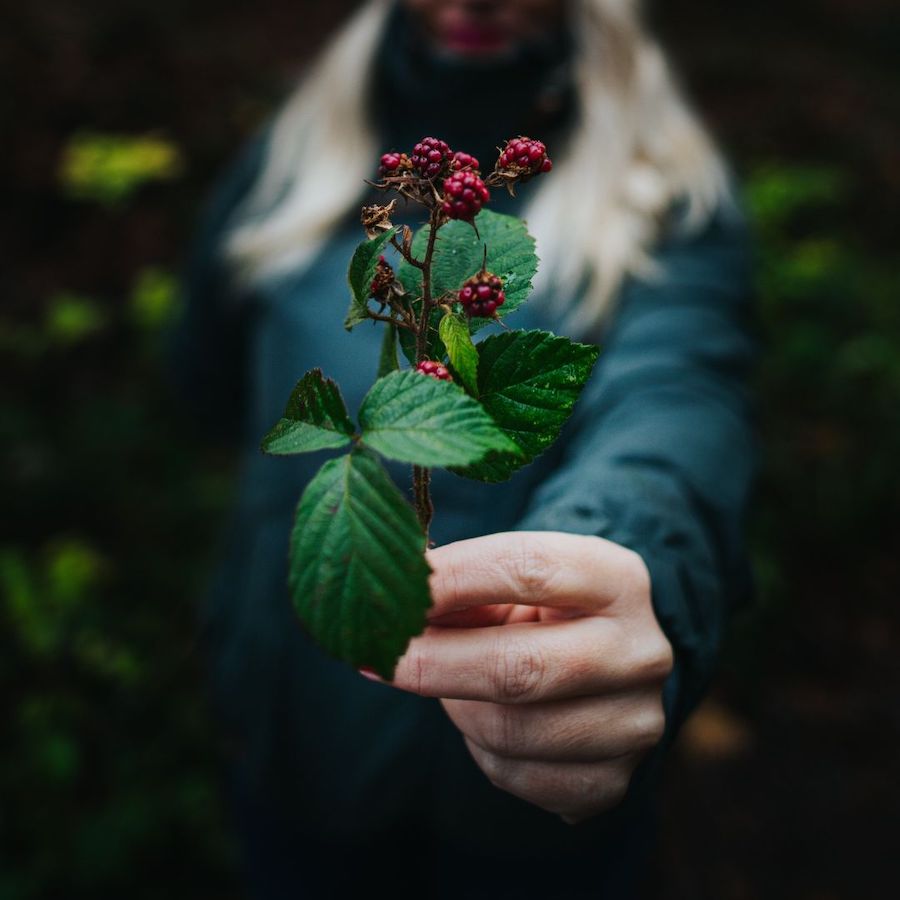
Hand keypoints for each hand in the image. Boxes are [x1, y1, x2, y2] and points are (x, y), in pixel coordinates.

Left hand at [362, 531, 673, 823]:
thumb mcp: (513, 578)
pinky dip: (482, 750)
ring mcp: (634, 723)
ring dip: (457, 707)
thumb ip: (459, 585)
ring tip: (450, 682)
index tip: (394, 590)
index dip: (450, 580)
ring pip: (509, 732)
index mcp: (617, 579)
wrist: (606, 658)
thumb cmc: (540, 607)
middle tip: (379, 655)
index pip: (527, 571)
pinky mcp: (613, 781)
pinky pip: (516, 777)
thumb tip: (387, 604)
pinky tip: (487, 720)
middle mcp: (641, 651)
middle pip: (519, 669)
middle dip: (433, 664)